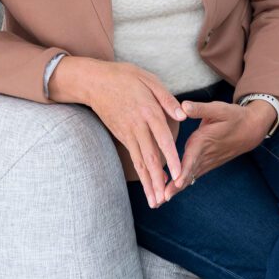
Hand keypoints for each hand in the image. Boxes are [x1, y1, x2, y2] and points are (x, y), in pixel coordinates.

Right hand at [85, 61, 187, 208]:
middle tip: (166, 199)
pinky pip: (134, 158)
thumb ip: (166, 98)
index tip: (180, 174)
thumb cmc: (125, 77)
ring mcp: (128, 133)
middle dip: (159, 180)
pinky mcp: (122, 136)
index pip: (162, 138)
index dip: (172, 158)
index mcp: (148, 110)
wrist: (95, 82)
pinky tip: (149, 184)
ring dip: (149, 183)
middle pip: (150, 157)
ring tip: (156, 201)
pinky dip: (142, 173)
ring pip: (140, 162)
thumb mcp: (148, 79)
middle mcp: (137, 126)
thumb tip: (183, 116)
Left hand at [163, 98, 275, 202]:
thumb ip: (200, 109)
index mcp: (204, 140)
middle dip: (174, 187)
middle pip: (188, 173)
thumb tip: (183, 106)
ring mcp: (206, 161)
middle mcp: (204, 154)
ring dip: (176, 189)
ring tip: (160, 201)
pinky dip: (182, 185)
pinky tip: (171, 192)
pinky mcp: (207, 163)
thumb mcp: (218, 109)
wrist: (250, 130)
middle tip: (161, 200)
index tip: (176, 182)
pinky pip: (193, 176)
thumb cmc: (233, 117)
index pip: (193, 158)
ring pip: (190, 178)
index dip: (184, 170)